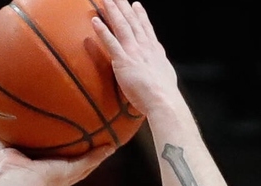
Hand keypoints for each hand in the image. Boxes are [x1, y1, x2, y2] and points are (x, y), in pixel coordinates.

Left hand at [0, 133, 113, 185]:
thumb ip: (0, 132)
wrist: (16, 181)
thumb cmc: (7, 169)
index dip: (67, 156)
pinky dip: (100, 155)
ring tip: (110, 145)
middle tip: (98, 146)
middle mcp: (59, 177)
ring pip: (87, 165)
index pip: (58, 163)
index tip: (72, 146)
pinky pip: (90, 162)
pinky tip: (110, 146)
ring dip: (98, 156)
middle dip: (87, 157)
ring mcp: (67, 176)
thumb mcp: (4, 146)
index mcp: (45, 172)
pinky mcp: (72, 173)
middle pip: (77, 166)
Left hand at [91, 0, 180, 118]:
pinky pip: (110, 43)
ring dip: (112, 11)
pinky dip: (102, 31)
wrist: (163, 100)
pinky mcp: (123, 61)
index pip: (146, 28)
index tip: (135, 4)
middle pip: (132, 21)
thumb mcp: (165, 74)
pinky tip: (95, 21)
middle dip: (123, 6)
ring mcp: (133, 52)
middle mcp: (144, 47)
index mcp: (155, 50)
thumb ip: (160, 66)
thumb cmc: (164, 94)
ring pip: (121, 26)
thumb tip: (161, 64)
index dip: (140, 15)